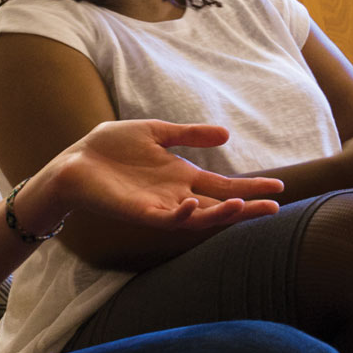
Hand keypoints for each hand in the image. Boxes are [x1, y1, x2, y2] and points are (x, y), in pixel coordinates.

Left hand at [42, 119, 282, 230]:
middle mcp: (176, 195)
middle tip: (276, 206)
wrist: (73, 162)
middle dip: (247, 207)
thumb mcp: (155, 133)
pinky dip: (181, 215)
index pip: (224, 186)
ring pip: (198, 218)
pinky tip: (193, 204)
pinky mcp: (139, 213)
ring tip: (244, 207)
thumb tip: (226, 135)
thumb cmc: (109, 148)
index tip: (279, 188)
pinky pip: (165, 219)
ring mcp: (159, 206)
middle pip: (219, 206)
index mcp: (181, 177)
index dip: (250, 187)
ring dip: (220, 214)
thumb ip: (188, 135)